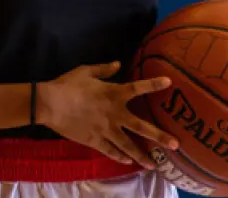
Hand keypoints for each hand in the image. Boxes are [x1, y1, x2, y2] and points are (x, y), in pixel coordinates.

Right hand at [36, 61, 179, 167]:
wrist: (50, 104)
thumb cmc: (68, 84)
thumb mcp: (86, 71)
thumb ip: (104, 69)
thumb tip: (118, 63)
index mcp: (114, 94)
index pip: (138, 88)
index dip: (153, 84)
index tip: (169, 82)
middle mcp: (115, 114)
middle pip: (142, 127)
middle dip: (159, 136)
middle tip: (176, 145)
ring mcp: (106, 130)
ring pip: (128, 145)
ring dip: (141, 155)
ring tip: (153, 164)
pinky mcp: (94, 140)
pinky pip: (110, 151)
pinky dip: (119, 157)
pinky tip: (127, 162)